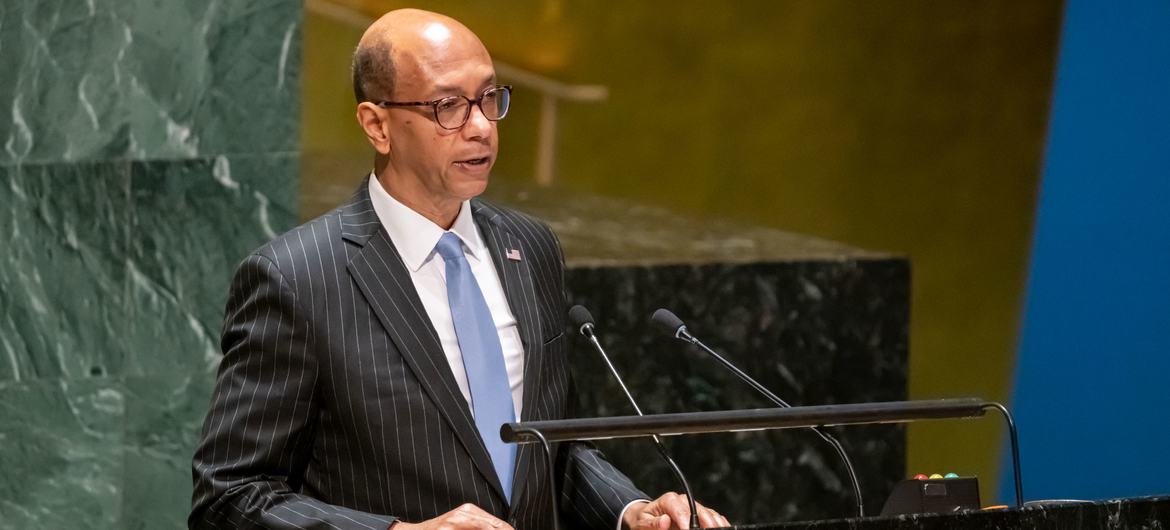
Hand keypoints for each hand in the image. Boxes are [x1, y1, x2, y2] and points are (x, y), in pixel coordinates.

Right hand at [392, 503, 514, 529]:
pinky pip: (470, 528)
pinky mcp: (447, 528)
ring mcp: (455, 521)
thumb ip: (477, 525)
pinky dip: (481, 529)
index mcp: (469, 510)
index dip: (507, 529)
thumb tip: (500, 529)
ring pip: (483, 526)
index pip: (495, 522)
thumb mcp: (459, 524)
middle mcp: (463, 513)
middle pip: (492, 524)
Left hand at [622, 492, 729, 528]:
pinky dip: (718, 522)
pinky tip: (721, 527)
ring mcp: (692, 506)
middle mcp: (682, 501)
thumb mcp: (642, 522)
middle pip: (699, 511)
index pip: (681, 511)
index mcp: (669, 500)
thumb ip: (653, 523)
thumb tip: (665, 520)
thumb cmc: (644, 520)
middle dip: (706, 523)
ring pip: (709, 513)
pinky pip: (712, 516)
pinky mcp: (698, 513)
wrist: (646, 517)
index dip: (687, 523)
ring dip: (715, 522)